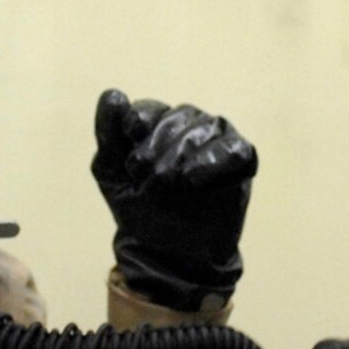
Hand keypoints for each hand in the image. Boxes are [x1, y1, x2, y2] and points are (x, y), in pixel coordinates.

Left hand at [92, 88, 255, 310]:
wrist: (170, 254)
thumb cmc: (143, 211)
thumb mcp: (112, 175)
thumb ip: (108, 134)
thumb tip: (112, 94)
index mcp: (157, 126)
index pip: (149, 110)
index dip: (139, 124)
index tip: (130, 150)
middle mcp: (189, 126)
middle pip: (178, 116)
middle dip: (158, 145)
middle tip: (147, 176)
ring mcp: (216, 141)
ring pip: (205, 127)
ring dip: (181, 153)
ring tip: (168, 183)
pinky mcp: (239, 162)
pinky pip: (234, 149)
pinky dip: (213, 160)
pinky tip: (192, 179)